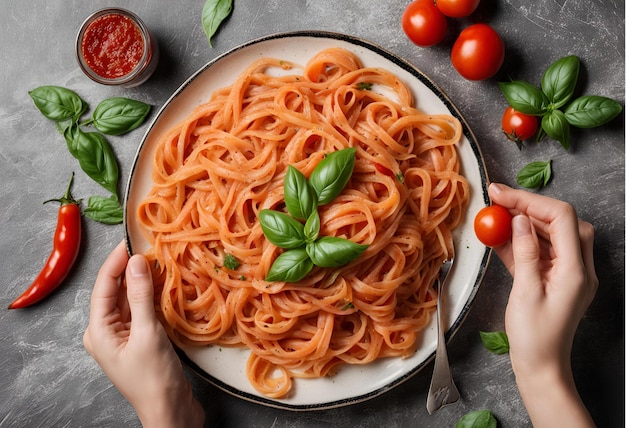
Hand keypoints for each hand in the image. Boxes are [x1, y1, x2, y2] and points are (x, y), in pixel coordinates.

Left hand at [83, 241, 203, 427]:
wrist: (170, 412)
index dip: (116, 261)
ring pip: (130, 300)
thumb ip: (141, 296)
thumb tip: (136, 261)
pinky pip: (142, 310)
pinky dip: (151, 296)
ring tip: (158, 259)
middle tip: (149, 246)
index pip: (104, 286)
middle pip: (116, 291)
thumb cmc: (154, 378)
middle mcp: (106, 331)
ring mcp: (123, 336)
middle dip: (130, 268)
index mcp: (98, 331)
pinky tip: (163, 283)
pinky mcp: (140, 340)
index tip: (131, 240)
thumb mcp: (147, 333)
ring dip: (143, 281)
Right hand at [489, 183, 596, 426]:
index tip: (500, 195)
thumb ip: (525, 251)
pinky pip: (539, 250)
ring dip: (522, 221)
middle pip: (558, 221)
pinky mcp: (554, 278)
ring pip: (548, 233)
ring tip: (493, 215)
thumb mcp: (526, 291)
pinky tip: (499, 236)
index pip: (561, 218)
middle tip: (495, 200)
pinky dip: (520, 240)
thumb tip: (520, 219)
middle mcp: (578, 266)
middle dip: (526, 206)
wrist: (541, 367)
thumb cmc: (534, 337)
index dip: (530, 201)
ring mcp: (567, 272)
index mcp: (576, 269)